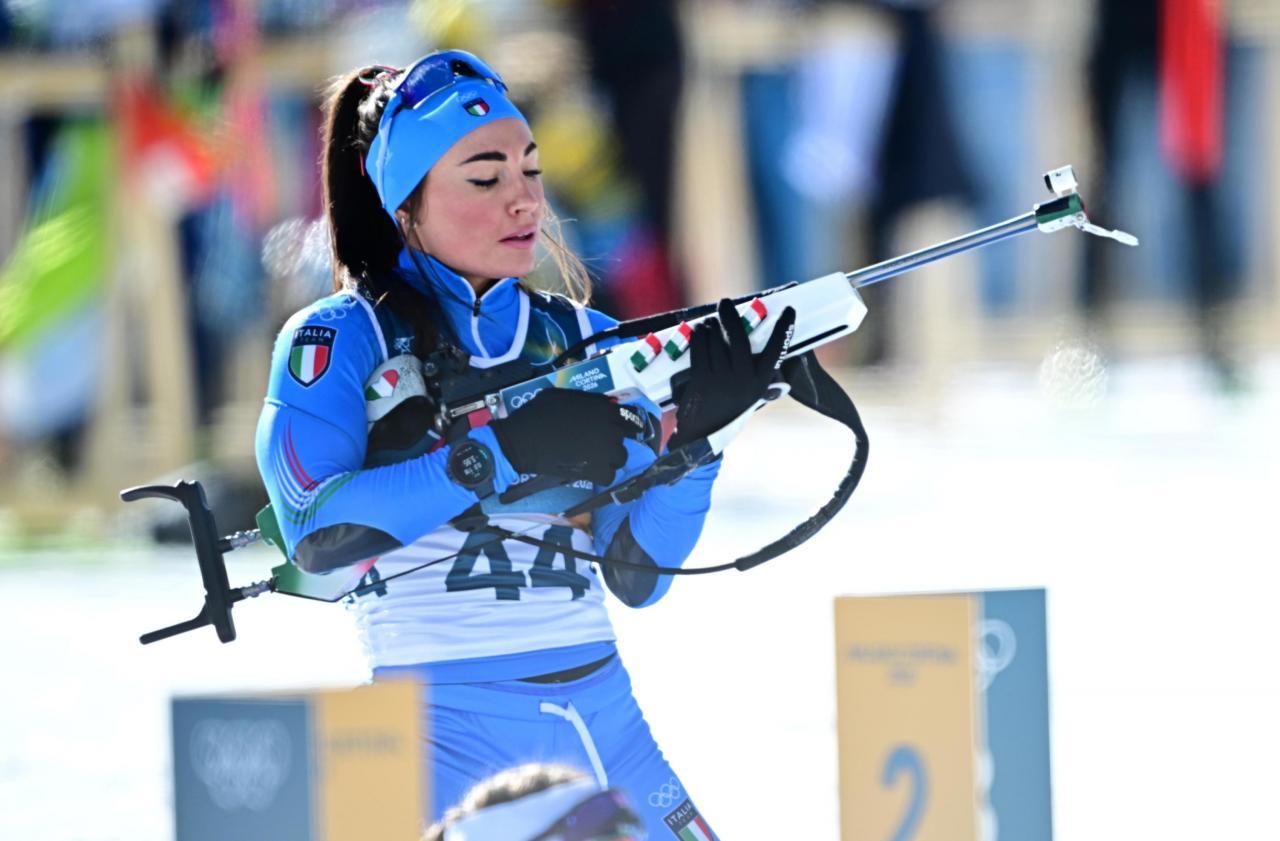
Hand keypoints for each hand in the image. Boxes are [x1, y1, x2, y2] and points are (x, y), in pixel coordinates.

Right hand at [490, 388, 642, 484]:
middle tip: (597, 444)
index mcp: (606, 409)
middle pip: (624, 440)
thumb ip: (589, 401)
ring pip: (619, 459)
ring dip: (609, 459)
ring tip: (592, 458)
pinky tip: (588, 470)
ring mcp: (605, 452)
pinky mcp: (596, 471)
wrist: (523, 439)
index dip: (626, 424)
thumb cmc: (540, 413)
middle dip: (613, 441)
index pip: (631, 418)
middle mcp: (611, 430)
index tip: (622, 429)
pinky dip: (600, 475)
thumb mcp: (565, 396)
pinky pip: (608, 476)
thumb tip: (604, 404)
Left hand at [668, 298, 794, 448]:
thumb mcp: (751, 402)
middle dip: (731, 316)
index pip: (777, 351)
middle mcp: (743, 380)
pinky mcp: (701, 380)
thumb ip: (764, 389)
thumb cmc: (729, 415)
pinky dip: (698, 337)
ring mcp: (721, 380)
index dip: (784, 329)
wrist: (703, 437)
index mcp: (760, 383)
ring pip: (715, 342)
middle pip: (738, 338)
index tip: (789, 311)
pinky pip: (699, 350)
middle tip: (726, 302)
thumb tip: (783, 384)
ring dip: (710, 327)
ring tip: (709, 322)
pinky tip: (699, 331)